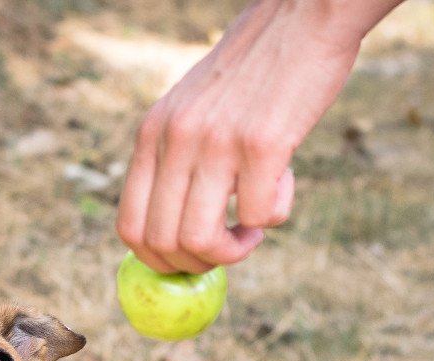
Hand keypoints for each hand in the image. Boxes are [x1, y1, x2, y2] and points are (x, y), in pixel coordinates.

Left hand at [118, 0, 389, 272]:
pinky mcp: (263, 145)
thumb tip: (174, 234)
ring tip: (255, 226)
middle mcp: (175, 138)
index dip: (157, 261)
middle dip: (198, 263)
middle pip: (163, 243)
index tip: (190, 259)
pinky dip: (275, 216)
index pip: (130, 226)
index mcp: (151, 132)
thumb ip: (178, 158)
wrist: (303, 17)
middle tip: (230, 247)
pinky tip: (286, 182)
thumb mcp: (194, 109)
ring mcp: (216, 142)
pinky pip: (259, 217)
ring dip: (234, 250)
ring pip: (203, 240)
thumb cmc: (255, 70)